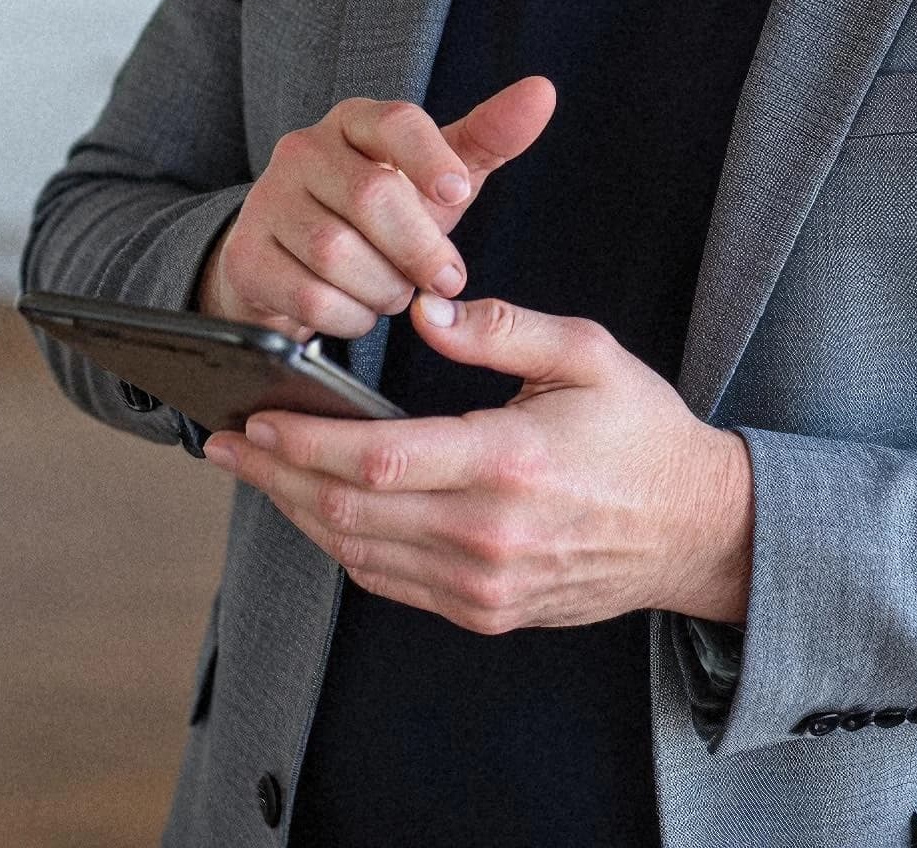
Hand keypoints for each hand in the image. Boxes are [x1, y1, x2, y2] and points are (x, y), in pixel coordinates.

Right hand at [196, 76, 556, 340]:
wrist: (298, 264)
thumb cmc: (384, 215)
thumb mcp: (439, 176)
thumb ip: (491, 136)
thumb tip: (543, 90)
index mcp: (356, 121)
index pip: (397, 121)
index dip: (431, 158)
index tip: (459, 194)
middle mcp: (303, 150)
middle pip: (372, 195)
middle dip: (419, 247)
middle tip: (444, 278)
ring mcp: (266, 202)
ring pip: (337, 251)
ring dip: (382, 287)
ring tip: (394, 293)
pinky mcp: (245, 257)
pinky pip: (306, 295)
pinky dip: (346, 316)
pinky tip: (356, 311)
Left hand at [201, 291, 754, 631]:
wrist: (695, 528)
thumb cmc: (643, 431)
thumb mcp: (588, 354)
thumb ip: (502, 328)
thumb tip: (427, 306)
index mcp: (508, 463)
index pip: (378, 459)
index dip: (305, 441)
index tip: (255, 416)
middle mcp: (487, 534)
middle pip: (348, 513)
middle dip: (275, 475)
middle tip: (221, 444)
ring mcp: (483, 583)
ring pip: (358, 556)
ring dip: (297, 513)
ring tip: (256, 473)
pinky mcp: (484, 611)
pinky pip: (390, 584)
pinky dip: (342, 547)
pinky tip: (319, 511)